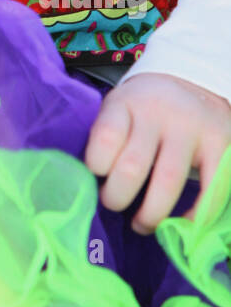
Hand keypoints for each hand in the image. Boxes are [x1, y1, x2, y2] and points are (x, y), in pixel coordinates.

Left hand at [83, 71, 230, 233]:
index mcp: (125, 103)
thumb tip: (88, 186)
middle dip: (117, 197)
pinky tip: (181, 222)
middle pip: (132, 166)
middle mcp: (158, 112)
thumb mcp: (117, 108)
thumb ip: (104, 139)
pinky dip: (196, 215)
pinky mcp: (221, 142)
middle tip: (113, 204)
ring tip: (141, 225)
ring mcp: (191, 127)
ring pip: (168, 182)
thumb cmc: (142, 108)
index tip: (95, 177)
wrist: (190, 82)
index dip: (95, 166)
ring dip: (151, 214)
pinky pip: (210, 189)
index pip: (105, 138)